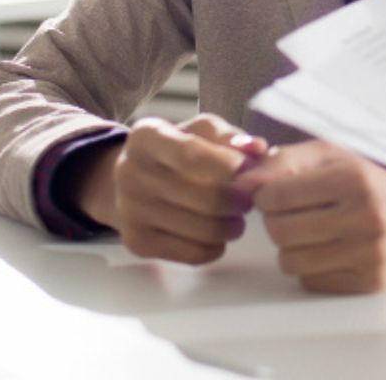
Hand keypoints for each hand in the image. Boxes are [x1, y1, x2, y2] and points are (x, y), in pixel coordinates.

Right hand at [73, 114, 267, 264]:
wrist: (128, 180)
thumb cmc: (175, 151)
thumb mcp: (199, 131)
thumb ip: (229, 137)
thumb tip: (257, 149)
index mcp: (146, 137)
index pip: (190, 154)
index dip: (227, 166)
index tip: (250, 171)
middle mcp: (130, 172)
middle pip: (205, 198)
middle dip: (239, 201)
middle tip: (249, 199)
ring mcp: (131, 211)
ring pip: (204, 230)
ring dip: (232, 226)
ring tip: (235, 216)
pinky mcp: (137, 243)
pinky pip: (194, 253)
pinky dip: (216, 246)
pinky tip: (215, 232)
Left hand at [237, 139, 385, 293]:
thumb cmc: (364, 181)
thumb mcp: (329, 156)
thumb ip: (283, 161)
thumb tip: (243, 183)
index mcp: (353, 178)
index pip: (276, 195)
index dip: (265, 194)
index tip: (275, 193)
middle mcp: (366, 216)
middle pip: (279, 231)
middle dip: (277, 221)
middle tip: (293, 213)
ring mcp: (370, 253)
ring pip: (290, 261)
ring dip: (291, 247)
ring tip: (311, 231)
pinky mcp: (370, 282)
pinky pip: (311, 281)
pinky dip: (311, 267)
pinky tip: (329, 250)